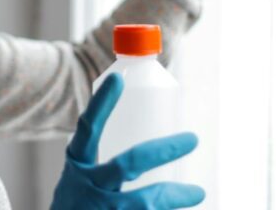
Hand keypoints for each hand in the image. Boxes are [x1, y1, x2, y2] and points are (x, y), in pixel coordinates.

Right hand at [51, 73, 204, 208]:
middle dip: (163, 150)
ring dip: (174, 196)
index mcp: (78, 164)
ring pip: (144, 202)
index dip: (101, 103)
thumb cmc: (77, 205)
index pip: (88, 128)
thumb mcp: (79, 178)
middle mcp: (88, 186)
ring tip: (198, 191)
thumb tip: (149, 146)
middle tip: (192, 139)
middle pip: (128, 164)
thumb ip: (104, 163)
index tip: (117, 78)